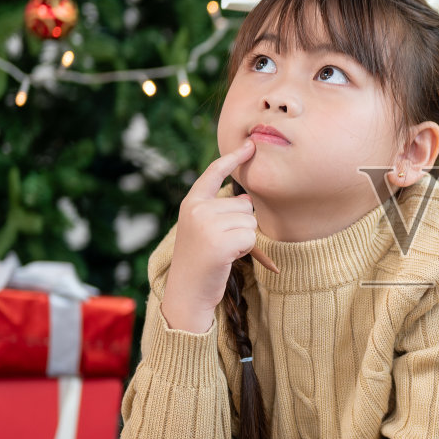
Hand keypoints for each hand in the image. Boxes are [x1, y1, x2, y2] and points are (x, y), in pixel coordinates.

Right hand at [162, 140, 276, 332]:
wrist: (187, 292)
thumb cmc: (200, 262)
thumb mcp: (203, 229)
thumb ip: (220, 211)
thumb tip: (246, 199)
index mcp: (191, 203)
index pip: (213, 173)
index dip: (233, 158)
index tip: (250, 145)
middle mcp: (197, 210)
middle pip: (243, 205)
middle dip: (241, 225)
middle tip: (220, 244)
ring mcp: (207, 225)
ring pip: (250, 221)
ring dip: (243, 239)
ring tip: (222, 251)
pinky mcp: (220, 242)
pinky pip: (251, 237)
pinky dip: (246, 250)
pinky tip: (227, 258)